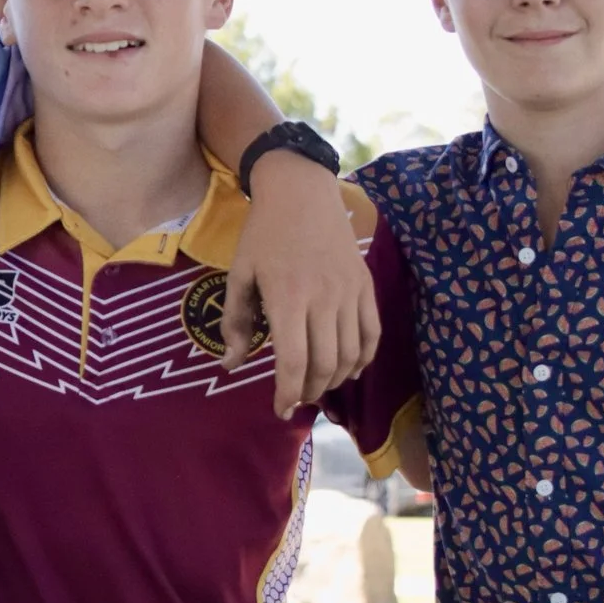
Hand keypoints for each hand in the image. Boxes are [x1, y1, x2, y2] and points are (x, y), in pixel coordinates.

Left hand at [219, 153, 378, 415]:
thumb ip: (235, 322)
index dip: (288, 393)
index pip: (293, 360)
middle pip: (324, 363)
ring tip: (318, 385)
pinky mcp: (365, 285)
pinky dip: (363, 359)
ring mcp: (349, 292)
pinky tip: (348, 369)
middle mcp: (323, 298)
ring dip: (334, 379)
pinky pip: (372, 333)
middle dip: (310, 390)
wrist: (301, 192)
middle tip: (297, 397)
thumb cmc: (263, 234)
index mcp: (287, 296)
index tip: (281, 410)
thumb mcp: (239, 275)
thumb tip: (231, 366)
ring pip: (350, 354)